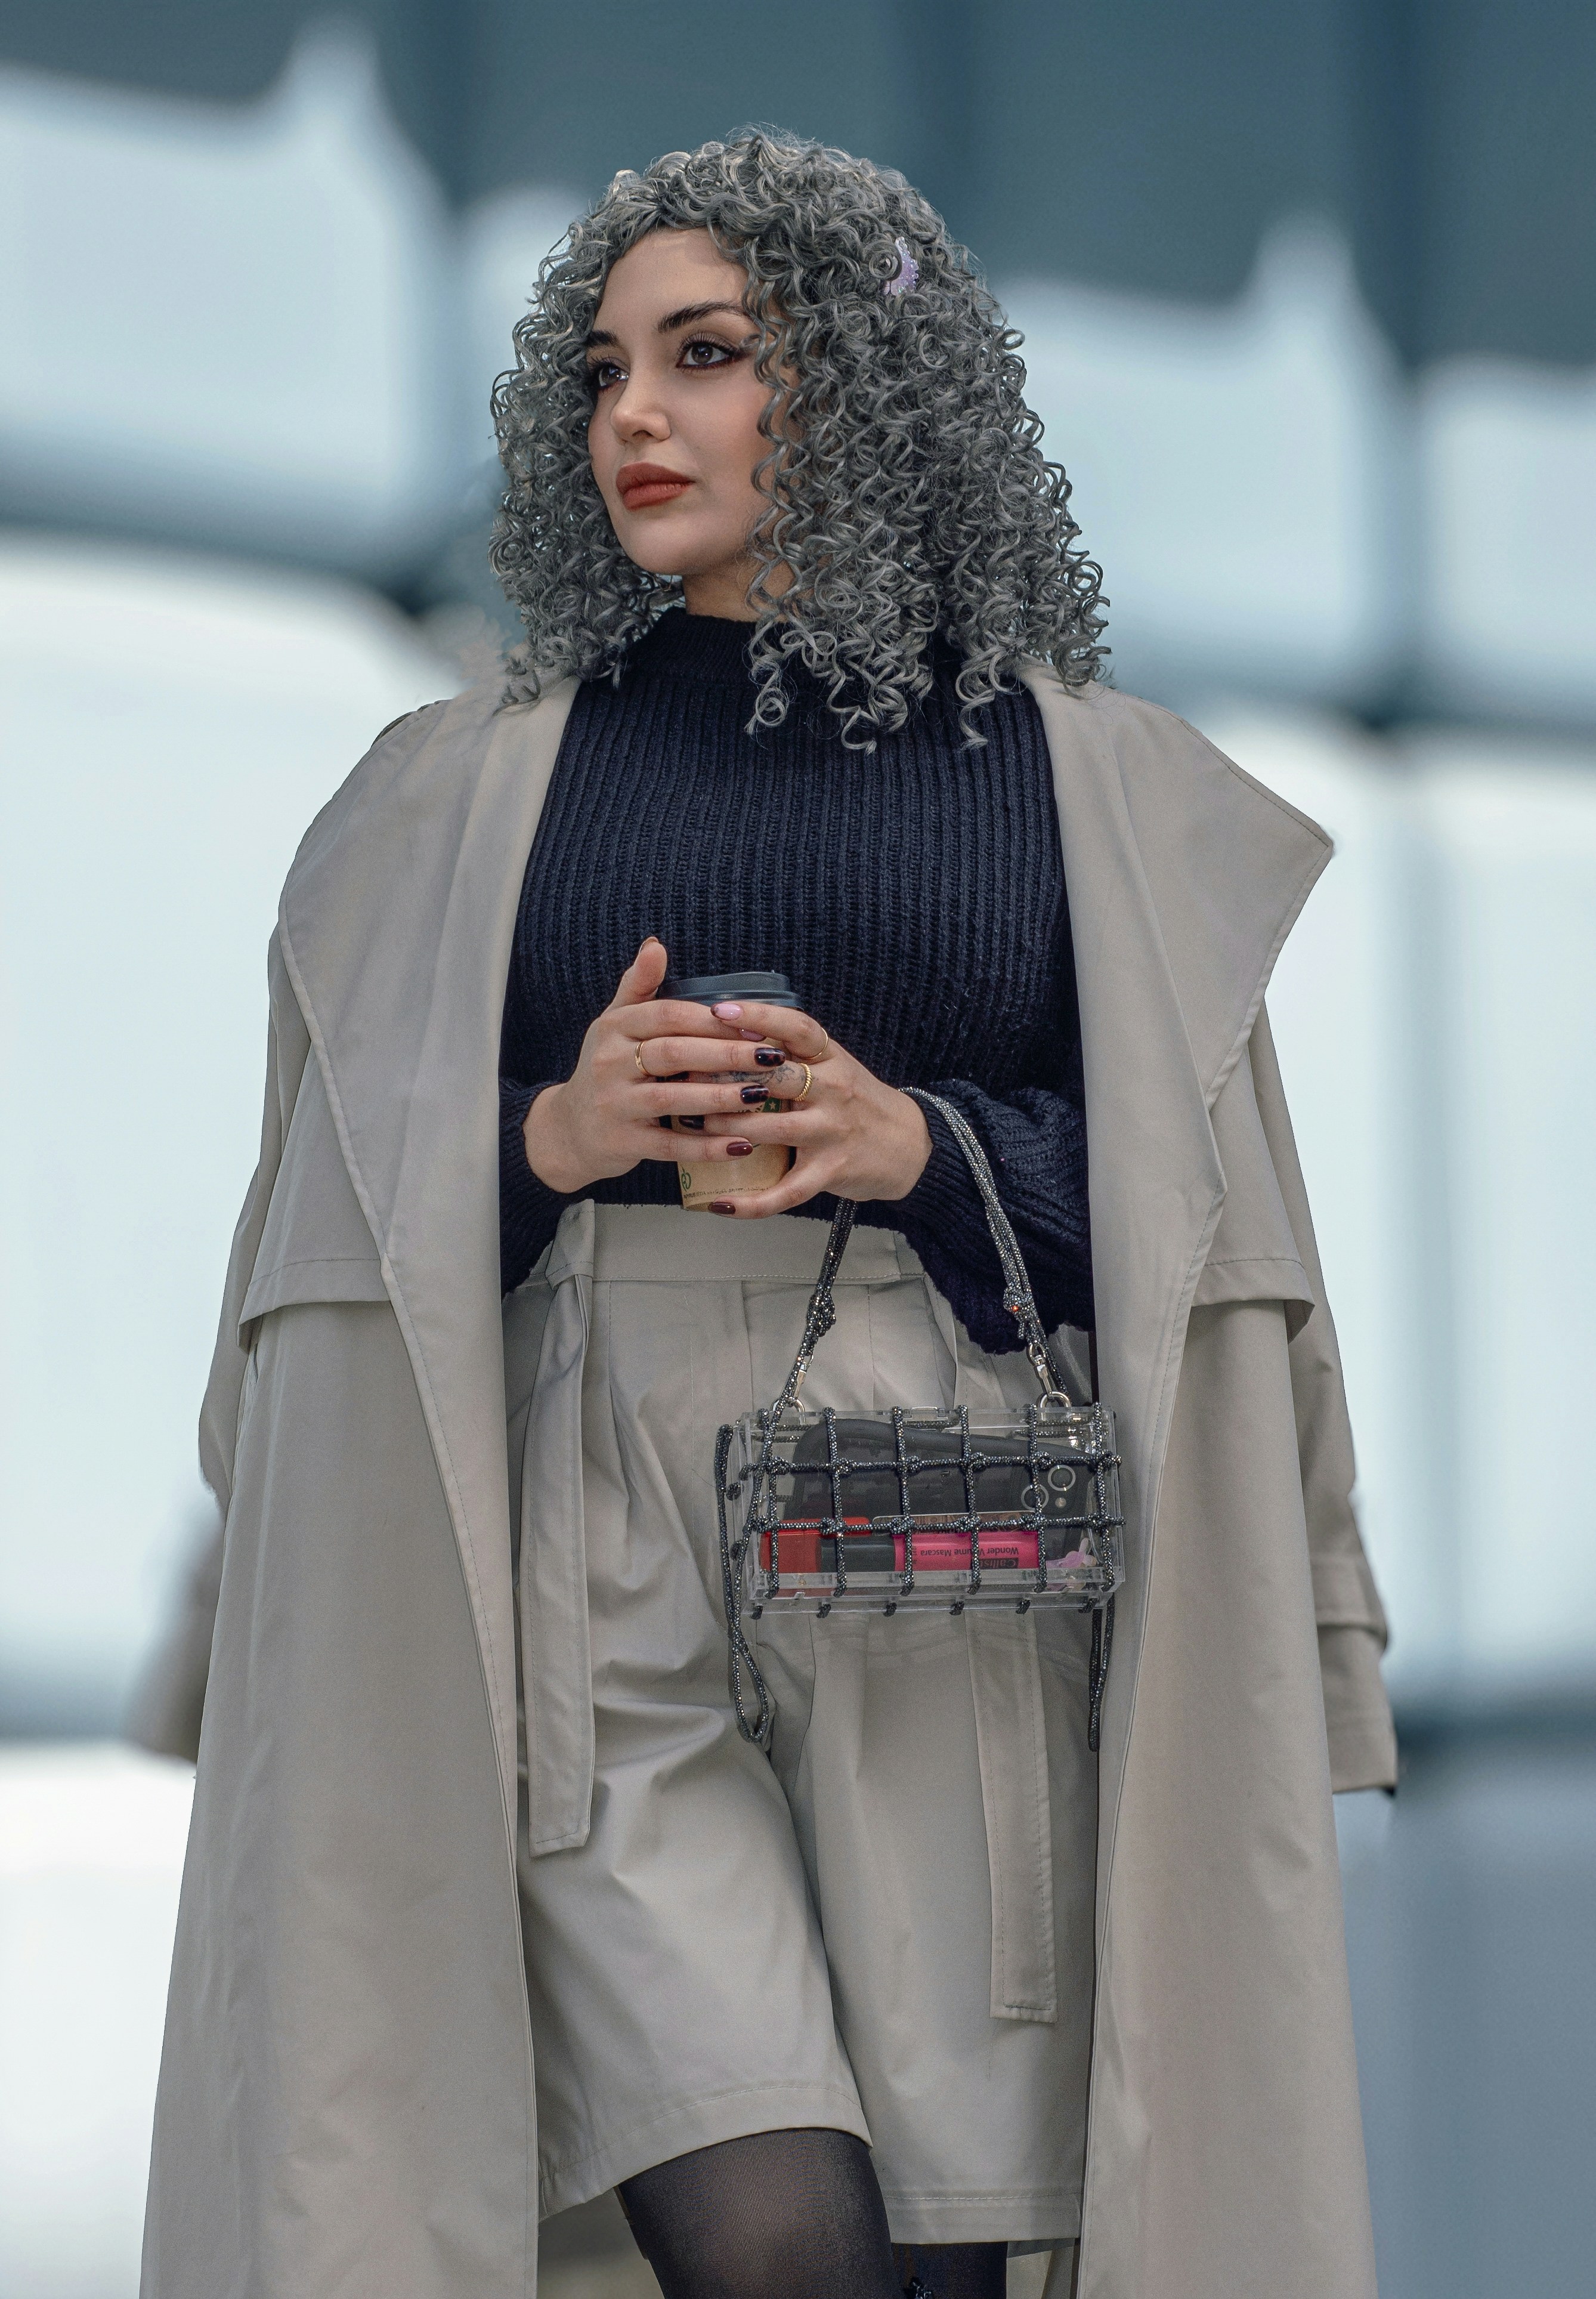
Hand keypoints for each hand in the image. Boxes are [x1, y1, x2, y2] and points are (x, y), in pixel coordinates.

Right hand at [522, 939, 837, 1194]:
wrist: (570, 1130)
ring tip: (763, 1095)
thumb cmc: (606, 1069)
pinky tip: (742, 1145)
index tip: (757, 1026)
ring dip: (721, 1097)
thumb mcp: (613, 1025)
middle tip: (772, 1057)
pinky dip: (707, 1146)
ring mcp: (614, 1105)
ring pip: (673, 1098)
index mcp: (614, 1028)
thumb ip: (638, 987)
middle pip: (675, 1053)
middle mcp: (609, 1063)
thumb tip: (656, 943)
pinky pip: (670, 1145)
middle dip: (727, 1055)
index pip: (668, 1016)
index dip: (713, 1020)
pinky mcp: (622, 1143)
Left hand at [696, 996, 932, 1215]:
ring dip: (727, 1128)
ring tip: (694, 1127)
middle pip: (775, 1077)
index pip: (797, 1027)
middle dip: (726, 1078)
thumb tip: (730, 1030)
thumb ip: (793, 1052)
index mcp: (831, 1058)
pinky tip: (719, 1205)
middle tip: (684, 1076)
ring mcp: (832, 1132)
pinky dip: (751, 1202)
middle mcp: (833, 1090)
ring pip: (771, 1129)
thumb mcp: (834, 1065)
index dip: (760, 1016)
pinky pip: (786, 1191)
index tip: (720, 1010)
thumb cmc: (858, 1102)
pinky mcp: (831, 1171)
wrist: (910, 1145)